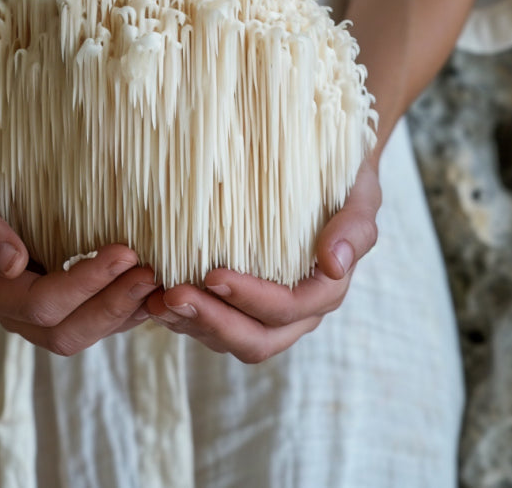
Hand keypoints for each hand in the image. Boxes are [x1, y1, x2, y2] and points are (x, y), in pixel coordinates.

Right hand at [0, 167, 157, 354]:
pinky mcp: (66, 307)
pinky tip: (156, 289)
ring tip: (160, 281)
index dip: (82, 284)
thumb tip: (10, 262)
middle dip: (112, 305)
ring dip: (126, 311)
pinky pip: (99, 323)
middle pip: (65, 333)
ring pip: (87, 334)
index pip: (39, 303)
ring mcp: (40, 316)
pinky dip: (129, 311)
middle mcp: (13, 313)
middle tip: (150, 272)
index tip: (122, 253)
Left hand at [145, 160, 381, 362]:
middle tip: (171, 295)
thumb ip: (353, 228)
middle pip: (256, 339)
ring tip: (154, 300)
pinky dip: (182, 317)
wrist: (321, 172)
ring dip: (190, 323)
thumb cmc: (341, 182)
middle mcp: (296, 312)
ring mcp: (264, 313)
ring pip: (227, 339)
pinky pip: (209, 325)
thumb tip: (334, 265)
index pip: (287, 307)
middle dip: (212, 321)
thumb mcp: (359, 195)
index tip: (213, 273)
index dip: (250, 297)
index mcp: (325, 290)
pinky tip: (153, 298)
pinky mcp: (237, 305)